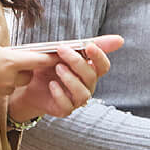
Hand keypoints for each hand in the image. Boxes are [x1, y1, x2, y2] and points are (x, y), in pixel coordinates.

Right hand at [0, 21, 54, 100]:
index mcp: (9, 61)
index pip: (38, 60)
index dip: (49, 58)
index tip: (58, 55)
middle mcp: (9, 77)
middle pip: (29, 75)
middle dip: (27, 68)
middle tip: (18, 58)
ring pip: (15, 83)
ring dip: (12, 76)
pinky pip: (1, 89)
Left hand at [8, 35, 124, 120]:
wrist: (28, 82)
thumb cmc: (49, 65)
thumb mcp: (64, 52)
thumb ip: (88, 45)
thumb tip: (121, 40)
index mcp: (90, 71)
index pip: (103, 66)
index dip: (99, 56)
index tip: (88, 46)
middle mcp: (87, 86)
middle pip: (91, 76)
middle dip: (77, 62)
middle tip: (61, 50)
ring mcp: (77, 99)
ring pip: (83, 93)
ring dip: (70, 79)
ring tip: (57, 68)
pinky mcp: (64, 109)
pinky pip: (67, 105)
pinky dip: (60, 94)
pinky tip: (52, 84)